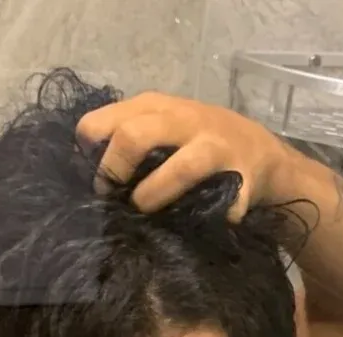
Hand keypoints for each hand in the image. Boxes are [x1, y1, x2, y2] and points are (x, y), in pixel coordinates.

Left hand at [75, 92, 286, 221]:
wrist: (260, 151)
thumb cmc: (195, 141)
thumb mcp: (159, 125)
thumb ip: (123, 136)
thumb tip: (82, 169)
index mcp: (157, 107)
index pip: (105, 121)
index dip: (92, 153)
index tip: (94, 179)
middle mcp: (185, 121)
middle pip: (135, 135)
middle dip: (115, 171)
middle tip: (112, 197)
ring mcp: (216, 148)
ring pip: (181, 168)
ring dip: (155, 194)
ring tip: (146, 208)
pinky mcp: (241, 178)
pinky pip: (224, 203)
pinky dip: (213, 216)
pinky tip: (204, 222)